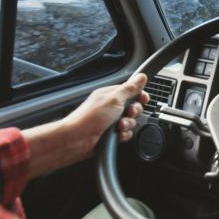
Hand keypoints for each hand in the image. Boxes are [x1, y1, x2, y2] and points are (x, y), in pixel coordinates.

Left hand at [25, 74, 148, 178]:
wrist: (75, 141)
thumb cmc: (89, 118)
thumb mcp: (114, 99)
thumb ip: (130, 89)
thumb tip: (141, 77)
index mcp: (110, 95)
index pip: (131, 91)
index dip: (139, 95)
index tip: (143, 99)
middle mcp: (110, 107)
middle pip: (133, 107)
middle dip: (134, 111)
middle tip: (128, 113)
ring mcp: (110, 121)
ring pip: (130, 121)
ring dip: (128, 124)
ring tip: (118, 126)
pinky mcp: (110, 134)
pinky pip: (126, 133)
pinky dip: (123, 135)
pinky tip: (116, 136)